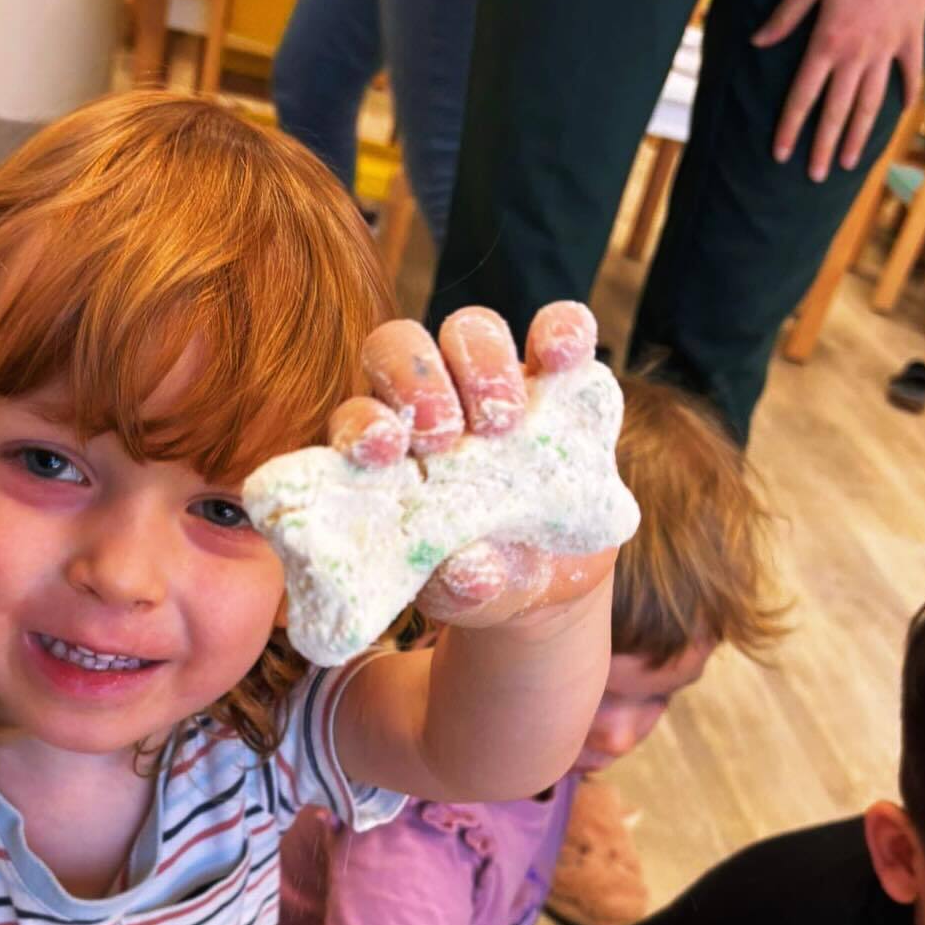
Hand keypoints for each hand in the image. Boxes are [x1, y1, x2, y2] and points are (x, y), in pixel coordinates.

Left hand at [327, 301, 623, 629]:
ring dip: (483, 364)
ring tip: (505, 420)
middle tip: (445, 434)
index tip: (383, 450)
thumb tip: (472, 571)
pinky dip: (563, 332)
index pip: (358, 416)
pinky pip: (558, 332)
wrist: (548, 570)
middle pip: (402, 349)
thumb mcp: (472, 593)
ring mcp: (489, 381)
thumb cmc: (482, 577)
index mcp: (386, 452)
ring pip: (470, 331)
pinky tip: (566, 352)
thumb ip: (465, 587)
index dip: (364, 424)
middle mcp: (428, 401)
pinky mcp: (554, 375)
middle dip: (419, 382)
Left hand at [753, 0, 924, 181]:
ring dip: (858, 135)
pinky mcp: (913, 37)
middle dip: (824, 146)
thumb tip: (757, 41)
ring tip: (849, 162)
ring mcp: (888, 49)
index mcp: (828, 41)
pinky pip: (909, 74)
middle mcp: (858, 54)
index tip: (779, 154)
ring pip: (870, 102)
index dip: (790, 127)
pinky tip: (902, 114)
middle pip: (837, 110)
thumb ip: (786, 13)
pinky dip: (907, 94)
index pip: (803, 95)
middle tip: (815, 176)